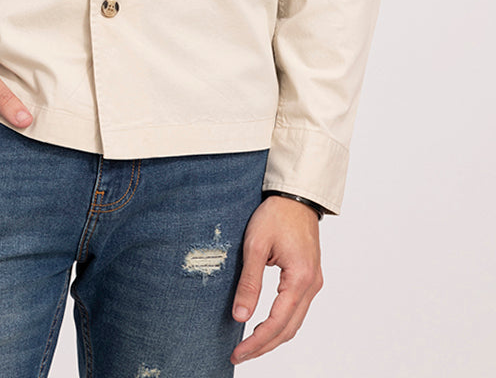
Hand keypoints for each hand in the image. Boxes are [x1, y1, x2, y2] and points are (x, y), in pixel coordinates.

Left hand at [230, 195, 322, 364]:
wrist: (295, 196)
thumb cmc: (276, 215)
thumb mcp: (255, 245)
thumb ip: (249, 283)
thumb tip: (239, 315)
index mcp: (300, 277)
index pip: (277, 322)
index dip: (257, 341)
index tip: (238, 352)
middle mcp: (312, 284)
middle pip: (289, 328)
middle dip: (264, 345)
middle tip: (239, 354)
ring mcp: (313, 283)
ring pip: (294, 322)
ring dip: (272, 337)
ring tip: (248, 346)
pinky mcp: (309, 278)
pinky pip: (296, 310)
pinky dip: (281, 323)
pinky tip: (264, 327)